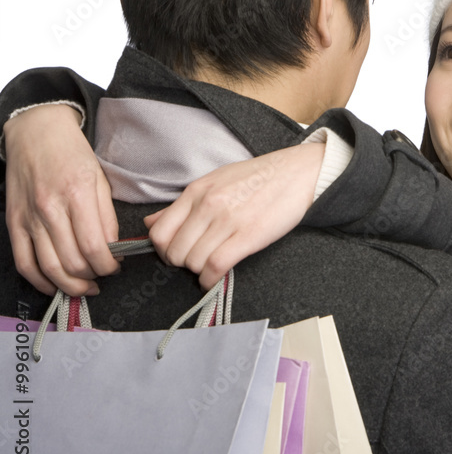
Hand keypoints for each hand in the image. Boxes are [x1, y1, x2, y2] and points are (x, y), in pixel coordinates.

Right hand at [4, 104, 119, 295]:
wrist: (35, 132)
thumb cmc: (71, 153)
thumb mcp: (100, 179)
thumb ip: (107, 216)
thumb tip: (114, 248)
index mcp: (77, 195)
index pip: (95, 247)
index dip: (108, 266)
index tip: (115, 267)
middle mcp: (50, 209)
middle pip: (73, 262)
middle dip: (93, 276)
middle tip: (102, 276)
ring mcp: (29, 218)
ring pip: (49, 267)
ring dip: (70, 285)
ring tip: (84, 286)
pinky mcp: (14, 223)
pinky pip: (24, 262)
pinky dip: (40, 281)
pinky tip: (54, 285)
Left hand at [144, 142, 323, 288]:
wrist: (297, 173)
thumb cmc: (258, 178)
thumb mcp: (215, 182)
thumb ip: (182, 204)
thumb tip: (151, 223)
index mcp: (196, 191)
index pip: (159, 231)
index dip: (163, 250)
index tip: (176, 253)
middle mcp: (207, 205)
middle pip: (174, 251)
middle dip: (181, 264)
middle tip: (195, 262)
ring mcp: (227, 220)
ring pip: (193, 261)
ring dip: (198, 271)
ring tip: (210, 267)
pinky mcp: (248, 236)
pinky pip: (215, 266)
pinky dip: (210, 280)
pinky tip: (213, 279)